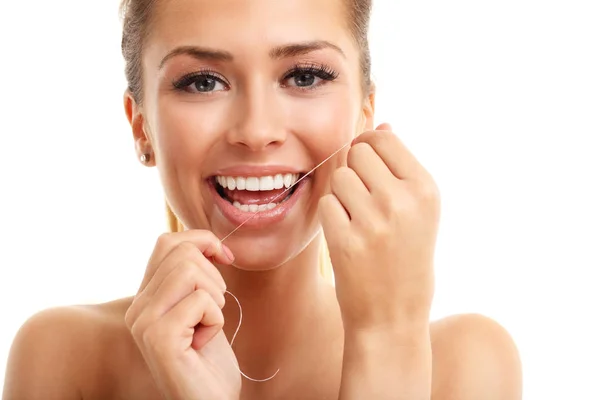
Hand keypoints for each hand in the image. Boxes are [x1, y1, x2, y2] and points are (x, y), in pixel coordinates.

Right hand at [125, 231, 240, 399]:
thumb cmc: (209, 360)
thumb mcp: (201, 308)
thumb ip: (193, 277)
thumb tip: (207, 242)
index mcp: (145, 297)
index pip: (167, 242)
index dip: (202, 240)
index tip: (225, 258)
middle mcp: (137, 307)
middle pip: (183, 253)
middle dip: (213, 277)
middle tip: (212, 310)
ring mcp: (144, 322)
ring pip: (190, 271)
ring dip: (215, 298)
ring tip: (206, 327)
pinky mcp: (158, 337)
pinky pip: (200, 301)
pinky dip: (215, 320)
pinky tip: (203, 343)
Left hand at [319, 123, 440, 332]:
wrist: (393, 316)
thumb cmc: (406, 257)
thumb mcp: (420, 211)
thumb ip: (401, 167)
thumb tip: (381, 124)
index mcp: (426, 189)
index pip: (384, 138)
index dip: (369, 145)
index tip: (368, 163)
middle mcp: (402, 201)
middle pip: (358, 153)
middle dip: (355, 169)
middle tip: (364, 197)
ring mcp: (373, 221)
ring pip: (340, 177)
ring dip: (342, 194)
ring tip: (359, 220)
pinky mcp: (346, 240)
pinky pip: (327, 204)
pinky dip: (332, 216)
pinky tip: (348, 235)